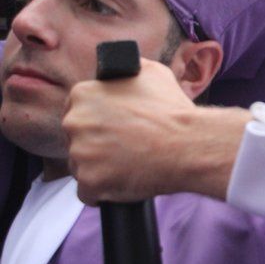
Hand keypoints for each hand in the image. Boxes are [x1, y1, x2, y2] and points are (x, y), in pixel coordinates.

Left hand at [62, 59, 248, 204]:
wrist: (189, 144)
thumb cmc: (173, 110)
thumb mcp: (152, 73)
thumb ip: (125, 72)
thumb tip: (118, 74)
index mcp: (83, 94)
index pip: (76, 109)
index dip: (97, 119)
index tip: (113, 127)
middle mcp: (75, 122)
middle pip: (76, 138)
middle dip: (96, 143)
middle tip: (124, 145)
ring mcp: (80, 154)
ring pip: (82, 165)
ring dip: (100, 167)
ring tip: (128, 164)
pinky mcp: (89, 182)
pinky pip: (88, 192)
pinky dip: (104, 190)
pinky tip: (123, 181)